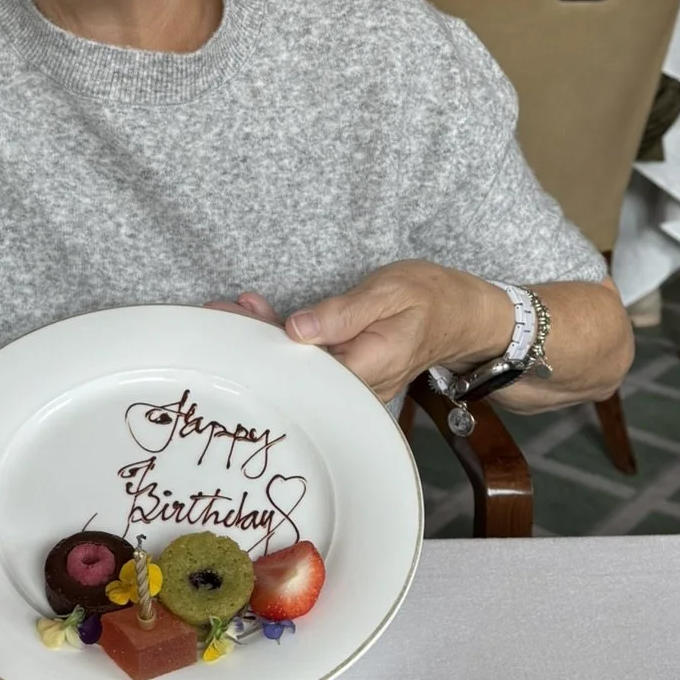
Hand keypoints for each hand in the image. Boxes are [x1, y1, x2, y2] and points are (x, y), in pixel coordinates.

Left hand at [214, 265, 505, 402]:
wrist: (461, 315)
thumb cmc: (429, 297)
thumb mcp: (389, 292)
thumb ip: (344, 312)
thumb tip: (298, 330)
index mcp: (368, 368)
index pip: (304, 367)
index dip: (265, 346)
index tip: (231, 321)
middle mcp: (359, 387)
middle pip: (295, 371)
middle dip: (254, 342)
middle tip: (218, 313)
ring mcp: (354, 385)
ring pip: (300, 366)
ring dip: (266, 339)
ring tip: (232, 312)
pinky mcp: (350, 375)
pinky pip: (312, 361)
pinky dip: (286, 340)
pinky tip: (264, 321)